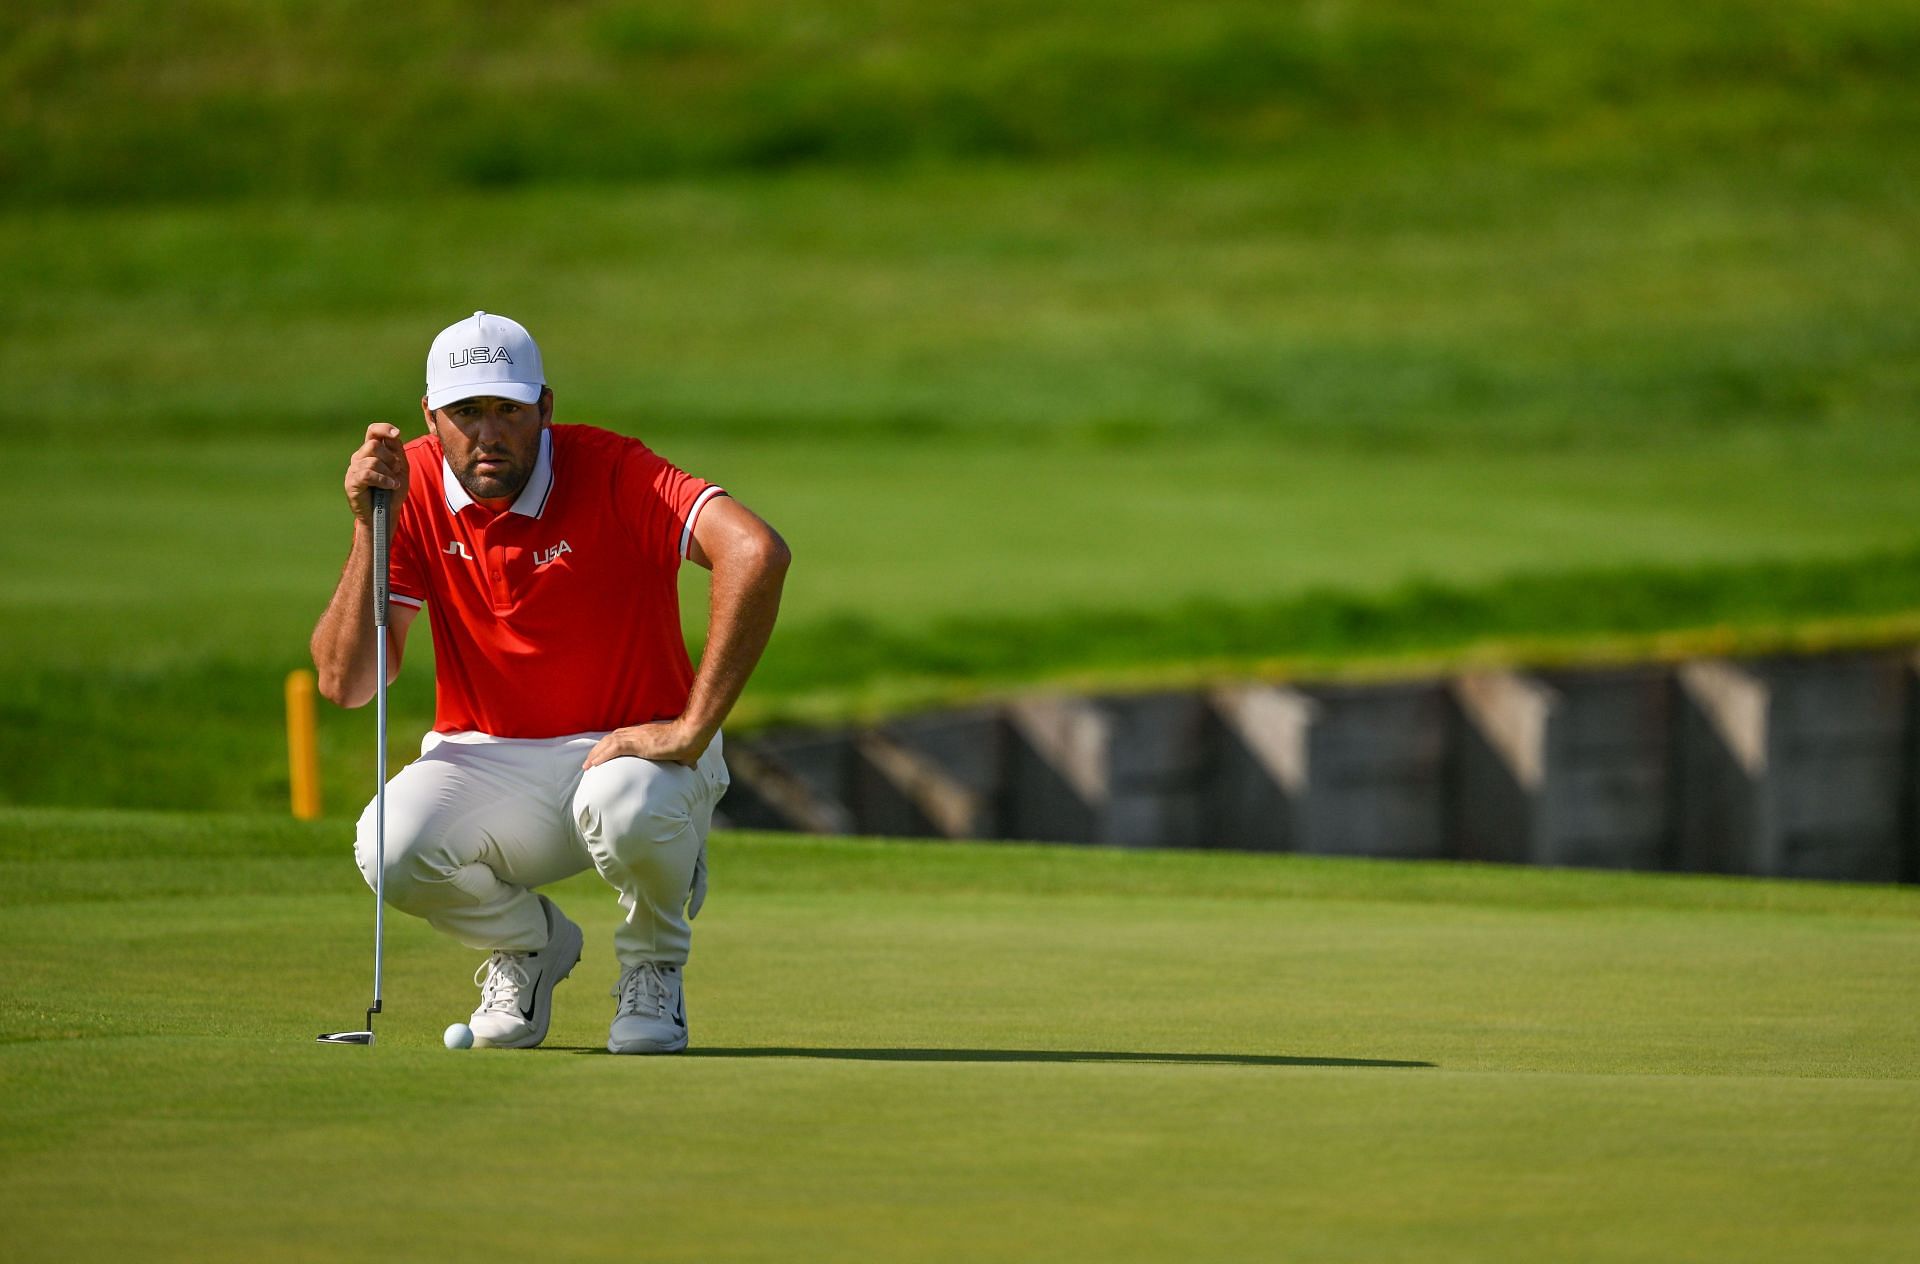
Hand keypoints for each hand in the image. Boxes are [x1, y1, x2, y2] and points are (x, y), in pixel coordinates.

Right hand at [346, 423, 409, 522]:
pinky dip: (382, 479)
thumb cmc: (393, 492)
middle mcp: (359, 457)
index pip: (373, 431)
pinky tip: (389, 486)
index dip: (384, 428)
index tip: (397, 433)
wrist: (386, 514)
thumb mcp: (400, 468)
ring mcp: (353, 469)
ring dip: (388, 472)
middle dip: (390, 458)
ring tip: (392, 484)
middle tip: (396, 471)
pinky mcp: (351, 482)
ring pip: (372, 460)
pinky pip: (367, 474)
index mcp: (371, 452)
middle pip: (373, 444)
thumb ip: (397, 451)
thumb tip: (394, 435)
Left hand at [583, 720, 711, 769]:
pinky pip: (614, 749)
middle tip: (588, 762)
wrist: (693, 735)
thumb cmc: (692, 743)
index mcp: (646, 734)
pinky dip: (602, 756)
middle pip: (611, 738)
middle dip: (598, 750)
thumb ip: (685, 759)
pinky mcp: (638, 743)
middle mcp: (638, 732)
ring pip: (609, 742)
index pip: (623, 737)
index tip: (603, 756)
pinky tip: (594, 764)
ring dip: (596, 754)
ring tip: (587, 765)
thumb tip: (693, 765)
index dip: (611, 746)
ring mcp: (637, 737)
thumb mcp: (684, 753)